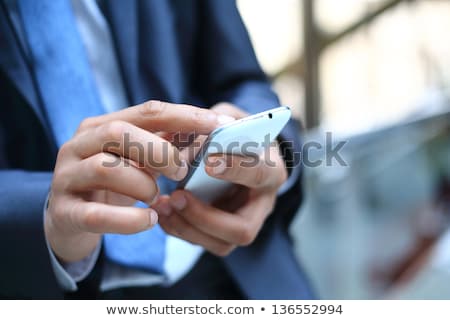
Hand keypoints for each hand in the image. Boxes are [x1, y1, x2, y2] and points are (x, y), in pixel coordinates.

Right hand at [45, 100, 229, 262]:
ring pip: (105, 168)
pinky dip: (129, 219)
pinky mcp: (64, 212)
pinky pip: (96, 215)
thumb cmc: (112, 184)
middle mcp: (78, 145)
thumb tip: (209, 132)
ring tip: (157, 198)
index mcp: (100, 126)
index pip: (146, 112)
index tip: (217, 124)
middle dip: (159, 151)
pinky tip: (149, 219)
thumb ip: (163, 145)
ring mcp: (67, 178)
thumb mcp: (136, 160)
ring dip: (143, 184)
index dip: (184, 116)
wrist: (69, 219)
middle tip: (181, 172)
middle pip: (118, 132)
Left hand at [153, 103, 287, 255]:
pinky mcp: (226, 232)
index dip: (236, 170)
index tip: (208, 163)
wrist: (241, 151)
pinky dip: (179, 230)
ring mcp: (246, 222)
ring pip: (221, 244)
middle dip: (205, 217)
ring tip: (162, 206)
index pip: (260, 174)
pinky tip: (162, 213)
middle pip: (243, 229)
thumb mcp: (226, 120)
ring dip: (187, 227)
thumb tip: (183, 146)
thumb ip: (210, 126)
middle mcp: (263, 204)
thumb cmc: (234, 134)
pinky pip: (204, 243)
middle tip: (177, 196)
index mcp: (272, 169)